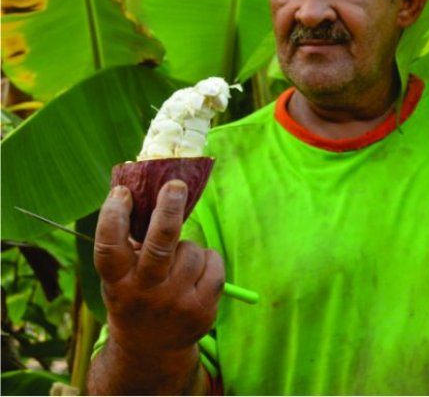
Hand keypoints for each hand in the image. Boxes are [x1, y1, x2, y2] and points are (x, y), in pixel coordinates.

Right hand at [94, 180, 223, 356]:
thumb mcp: (121, 275)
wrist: (150, 349)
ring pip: (192, 250)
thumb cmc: (135, 294)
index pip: (109, 246)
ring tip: (178, 264)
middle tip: (175, 185)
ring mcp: (175, 302)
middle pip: (160, 243)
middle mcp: (144, 293)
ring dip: (189, 247)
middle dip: (169, 210)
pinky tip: (196, 272)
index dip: (113, 216)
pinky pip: (213, 264)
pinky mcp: (202, 309)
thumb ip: (129, 242)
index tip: (121, 191)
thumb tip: (145, 190)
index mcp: (117, 281)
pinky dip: (208, 259)